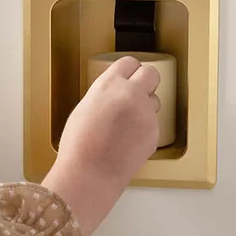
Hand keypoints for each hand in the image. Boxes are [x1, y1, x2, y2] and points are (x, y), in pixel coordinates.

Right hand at [42, 56, 159, 235]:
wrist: (90, 173)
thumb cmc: (80, 144)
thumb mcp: (85, 107)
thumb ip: (105, 94)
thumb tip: (115, 93)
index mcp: (109, 84)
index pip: (129, 62)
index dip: (129, 70)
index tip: (128, 75)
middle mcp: (131, 94)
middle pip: (152, 74)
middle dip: (146, 81)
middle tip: (137, 91)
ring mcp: (146, 114)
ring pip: (155, 100)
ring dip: (146, 106)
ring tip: (127, 122)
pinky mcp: (155, 133)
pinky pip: (153, 123)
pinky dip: (144, 129)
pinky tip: (128, 140)